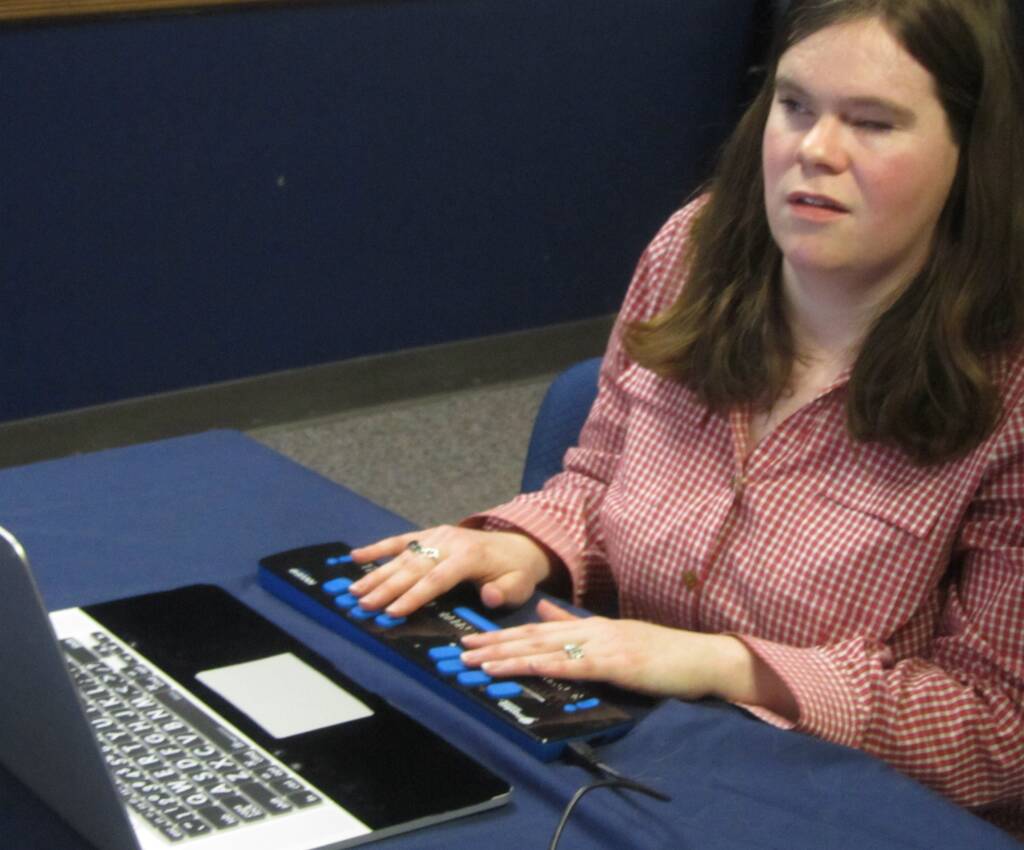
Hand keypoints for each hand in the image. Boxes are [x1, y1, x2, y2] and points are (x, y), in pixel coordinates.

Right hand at [349, 526, 551, 616]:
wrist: (517, 545)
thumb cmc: (515, 572)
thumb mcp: (519, 585)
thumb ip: (504, 592)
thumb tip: (488, 595)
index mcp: (469, 556)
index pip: (436, 579)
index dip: (414, 596)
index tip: (393, 612)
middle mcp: (449, 542)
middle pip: (413, 568)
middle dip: (387, 587)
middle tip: (364, 605)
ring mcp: (437, 536)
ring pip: (402, 556)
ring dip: (377, 574)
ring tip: (355, 591)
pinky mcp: (430, 535)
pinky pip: (400, 541)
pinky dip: (378, 548)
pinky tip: (355, 555)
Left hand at [461, 599, 796, 713]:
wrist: (702, 657)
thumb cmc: (662, 654)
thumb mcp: (617, 636)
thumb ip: (579, 625)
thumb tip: (545, 611)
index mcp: (590, 625)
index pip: (537, 629)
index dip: (503, 634)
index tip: (473, 640)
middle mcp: (590, 629)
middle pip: (531, 635)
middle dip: (492, 643)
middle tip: (459, 652)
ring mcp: (601, 643)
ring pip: (543, 646)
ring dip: (504, 654)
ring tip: (474, 661)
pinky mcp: (613, 661)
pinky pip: (567, 663)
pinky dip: (535, 664)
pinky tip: (513, 667)